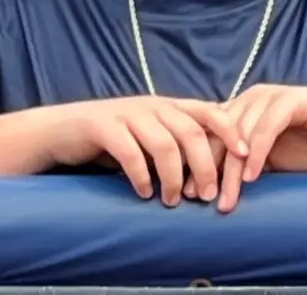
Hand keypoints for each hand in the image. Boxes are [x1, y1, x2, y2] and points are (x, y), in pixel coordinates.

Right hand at [49, 96, 247, 206]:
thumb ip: (176, 142)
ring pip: (164, 144)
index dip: (230, 129)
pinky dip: (141, 176)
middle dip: (205, 165)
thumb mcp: (148, 135)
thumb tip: (215, 169)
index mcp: (167, 106)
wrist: (61, 129)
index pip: (208, 110)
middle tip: (208, 196)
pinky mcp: (103, 126)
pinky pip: (130, 152)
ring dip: (173, 177)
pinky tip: (144, 193)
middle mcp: (151, 105)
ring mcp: (127, 113)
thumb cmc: (112, 138)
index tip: (245, 154)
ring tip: (172, 201)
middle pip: (191, 132)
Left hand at [184, 85, 306, 211]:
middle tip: (198, 200)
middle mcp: (252, 98)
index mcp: (243, 108)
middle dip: (207, 168)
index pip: (211, 134)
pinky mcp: (292, 101)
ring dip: (230, 168)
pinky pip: (267, 127)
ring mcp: (272, 97)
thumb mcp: (273, 160)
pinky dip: (257, 152)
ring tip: (225, 199)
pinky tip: (251, 176)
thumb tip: (215, 194)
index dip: (196, 162)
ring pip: (240, 134)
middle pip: (220, 134)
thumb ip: (247, 166)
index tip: (186, 195)